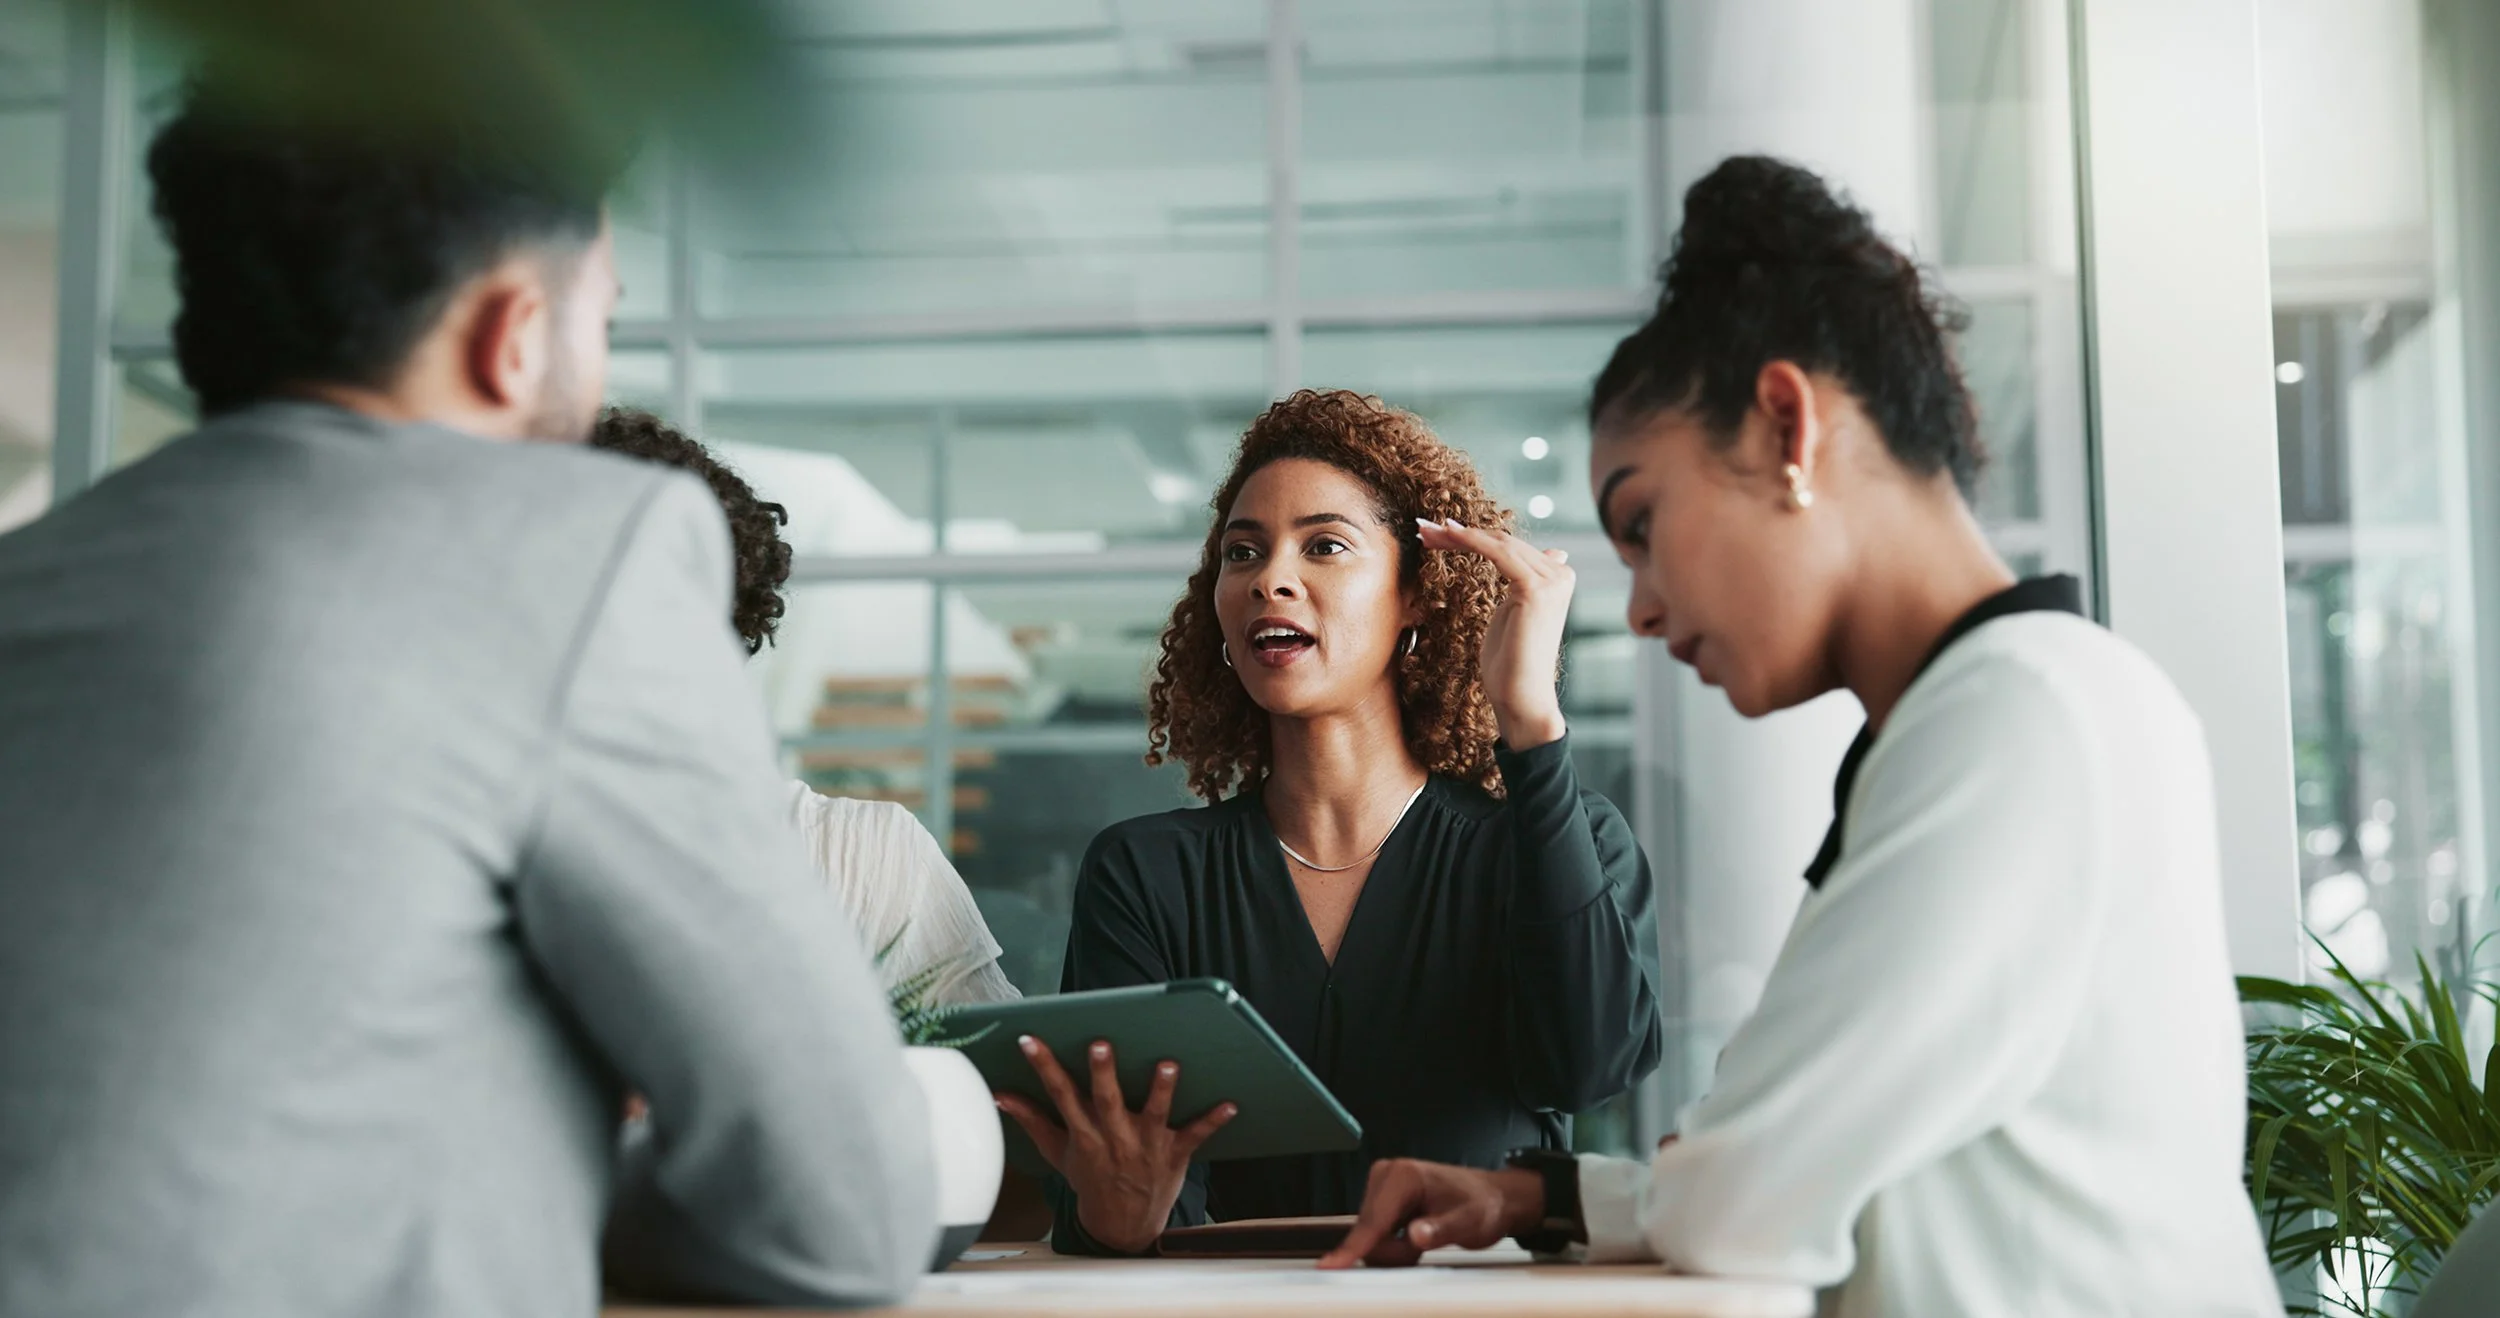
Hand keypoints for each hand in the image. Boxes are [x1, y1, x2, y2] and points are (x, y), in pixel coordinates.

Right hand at [993, 1035, 1236, 1253]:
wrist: (1121, 1226)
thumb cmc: (1090, 1179)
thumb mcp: (1057, 1153)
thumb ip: (1032, 1120)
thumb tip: (1000, 1094)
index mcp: (1083, 1134)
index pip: (1060, 1095)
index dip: (1043, 1066)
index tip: (1030, 1040)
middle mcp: (1113, 1138)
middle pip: (1106, 1101)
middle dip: (1103, 1074)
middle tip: (1101, 1044)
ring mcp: (1145, 1147)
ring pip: (1153, 1114)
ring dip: (1161, 1091)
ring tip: (1168, 1064)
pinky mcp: (1174, 1155)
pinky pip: (1195, 1136)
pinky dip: (1212, 1120)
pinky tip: (1230, 1103)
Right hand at [1319, 1160, 1544, 1268]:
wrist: (1492, 1198)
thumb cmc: (1482, 1206)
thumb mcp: (1469, 1223)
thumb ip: (1440, 1231)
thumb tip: (1415, 1234)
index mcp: (1403, 1176)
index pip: (1374, 1221)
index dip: (1355, 1247)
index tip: (1331, 1265)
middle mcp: (1386, 1175)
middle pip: (1368, 1232)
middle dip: (1394, 1250)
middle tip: (1426, 1242)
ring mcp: (1381, 1186)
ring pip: (1370, 1236)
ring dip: (1395, 1248)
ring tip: (1425, 1237)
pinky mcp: (1380, 1198)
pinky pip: (1375, 1234)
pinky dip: (1394, 1244)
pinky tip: (1415, 1235)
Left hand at [1415, 519, 1572, 749]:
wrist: (1520, 696)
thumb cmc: (1510, 663)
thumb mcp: (1514, 614)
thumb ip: (1525, 584)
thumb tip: (1552, 553)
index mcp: (1557, 578)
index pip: (1510, 547)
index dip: (1473, 537)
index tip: (1438, 533)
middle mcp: (1560, 574)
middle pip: (1503, 541)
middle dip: (1459, 533)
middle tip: (1424, 529)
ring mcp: (1552, 580)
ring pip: (1498, 543)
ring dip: (1458, 535)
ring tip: (1426, 533)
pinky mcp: (1536, 588)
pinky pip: (1499, 553)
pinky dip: (1471, 541)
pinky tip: (1447, 536)